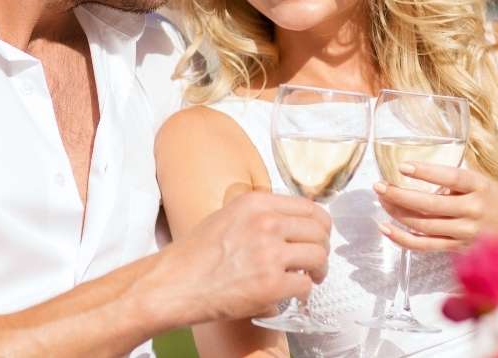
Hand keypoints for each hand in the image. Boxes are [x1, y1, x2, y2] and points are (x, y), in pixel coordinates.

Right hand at [141, 191, 331, 325]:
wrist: (174, 283)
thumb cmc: (195, 254)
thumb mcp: (228, 215)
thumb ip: (260, 214)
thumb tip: (291, 223)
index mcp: (256, 203)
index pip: (309, 207)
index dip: (320, 225)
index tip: (318, 236)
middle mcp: (266, 223)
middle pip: (319, 231)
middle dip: (322, 248)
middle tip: (316, 261)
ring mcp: (269, 254)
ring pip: (318, 257)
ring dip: (318, 270)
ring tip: (310, 278)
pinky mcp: (271, 285)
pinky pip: (305, 285)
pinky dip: (303, 292)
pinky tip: (292, 294)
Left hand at [373, 162, 497, 251]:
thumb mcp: (483, 183)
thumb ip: (455, 182)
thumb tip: (418, 180)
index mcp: (480, 187)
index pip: (451, 177)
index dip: (426, 172)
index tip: (403, 166)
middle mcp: (472, 210)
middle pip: (429, 204)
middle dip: (399, 194)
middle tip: (379, 185)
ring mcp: (464, 232)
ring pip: (422, 225)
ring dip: (397, 212)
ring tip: (382, 200)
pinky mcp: (456, 248)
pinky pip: (424, 245)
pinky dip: (402, 238)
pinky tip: (386, 228)